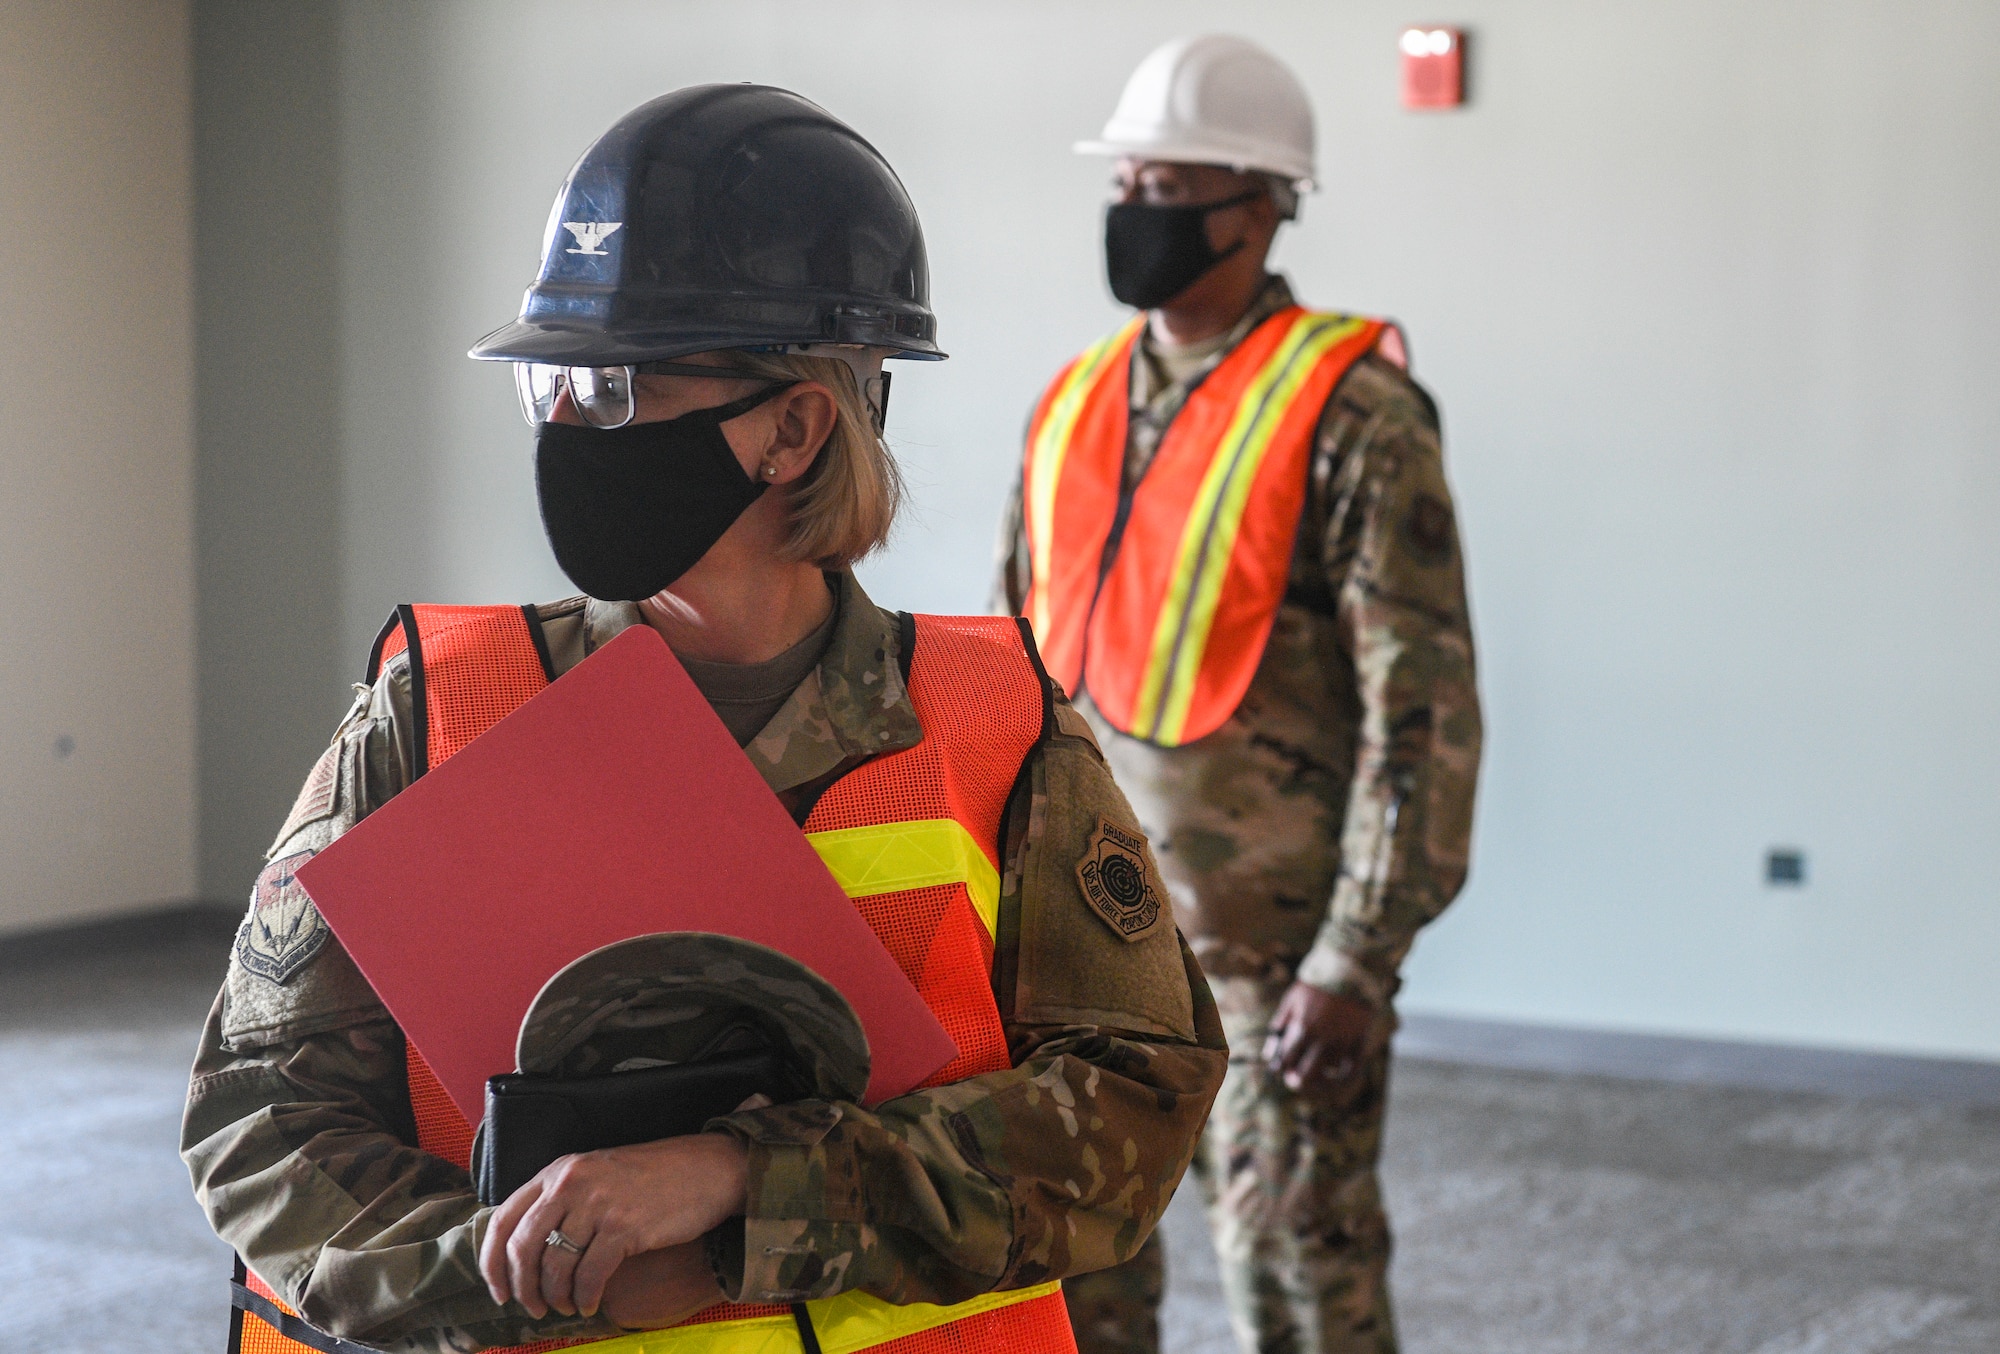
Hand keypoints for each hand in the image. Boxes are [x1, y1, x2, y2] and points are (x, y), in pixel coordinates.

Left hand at [479, 1133, 747, 1320]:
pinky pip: (590, 1275)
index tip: (499, 1290)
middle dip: (523, 1287)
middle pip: (523, 1247)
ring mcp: (598, 1203)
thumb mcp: (598, 1175)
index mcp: (559, 1171)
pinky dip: (586, 1297)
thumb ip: (562, 1201)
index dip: (492, 1263)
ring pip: (555, 1265)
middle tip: (533, 1307)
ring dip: (556, 1297)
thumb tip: (526, 1252)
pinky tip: (591, 1303)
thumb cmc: (653, 1178)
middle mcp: (572, 1182)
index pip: (503, 1220)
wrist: (707, 1169)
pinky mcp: (624, 1226)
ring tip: (568, 1306)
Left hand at [1261, 982, 1383, 1099]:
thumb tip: (1268, 1055)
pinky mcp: (1359, 1043)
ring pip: (1328, 1074)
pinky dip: (1342, 1076)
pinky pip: (1351, 1071)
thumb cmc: (1316, 987)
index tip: (1282, 1070)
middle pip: (1305, 1076)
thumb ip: (1279, 1027)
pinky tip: (1336, 1073)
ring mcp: (1342, 1044)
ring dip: (1320, 1076)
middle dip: (1297, 1081)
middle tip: (1295, 1079)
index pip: (1286, 1062)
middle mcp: (1322, 1041)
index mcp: (1302, 1030)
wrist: (1349, 972)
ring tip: (1317, 1072)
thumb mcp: (1291, 1001)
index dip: (1282, 1070)